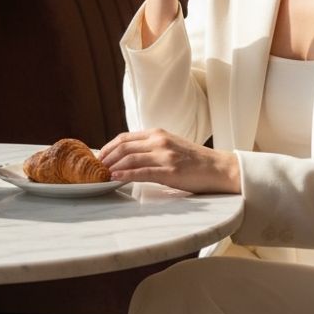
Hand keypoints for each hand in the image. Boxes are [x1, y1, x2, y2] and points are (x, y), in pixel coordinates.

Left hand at [99, 129, 240, 193]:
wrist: (218, 168)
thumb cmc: (194, 160)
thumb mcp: (170, 145)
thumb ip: (151, 147)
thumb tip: (128, 157)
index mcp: (158, 134)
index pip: (124, 138)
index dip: (108, 147)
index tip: (98, 157)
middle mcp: (159, 141)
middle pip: (123, 147)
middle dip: (106, 158)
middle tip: (95, 169)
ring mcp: (164, 155)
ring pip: (129, 159)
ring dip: (112, 168)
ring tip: (101, 175)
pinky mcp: (169, 171)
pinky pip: (141, 172)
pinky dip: (125, 176)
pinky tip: (115, 179)